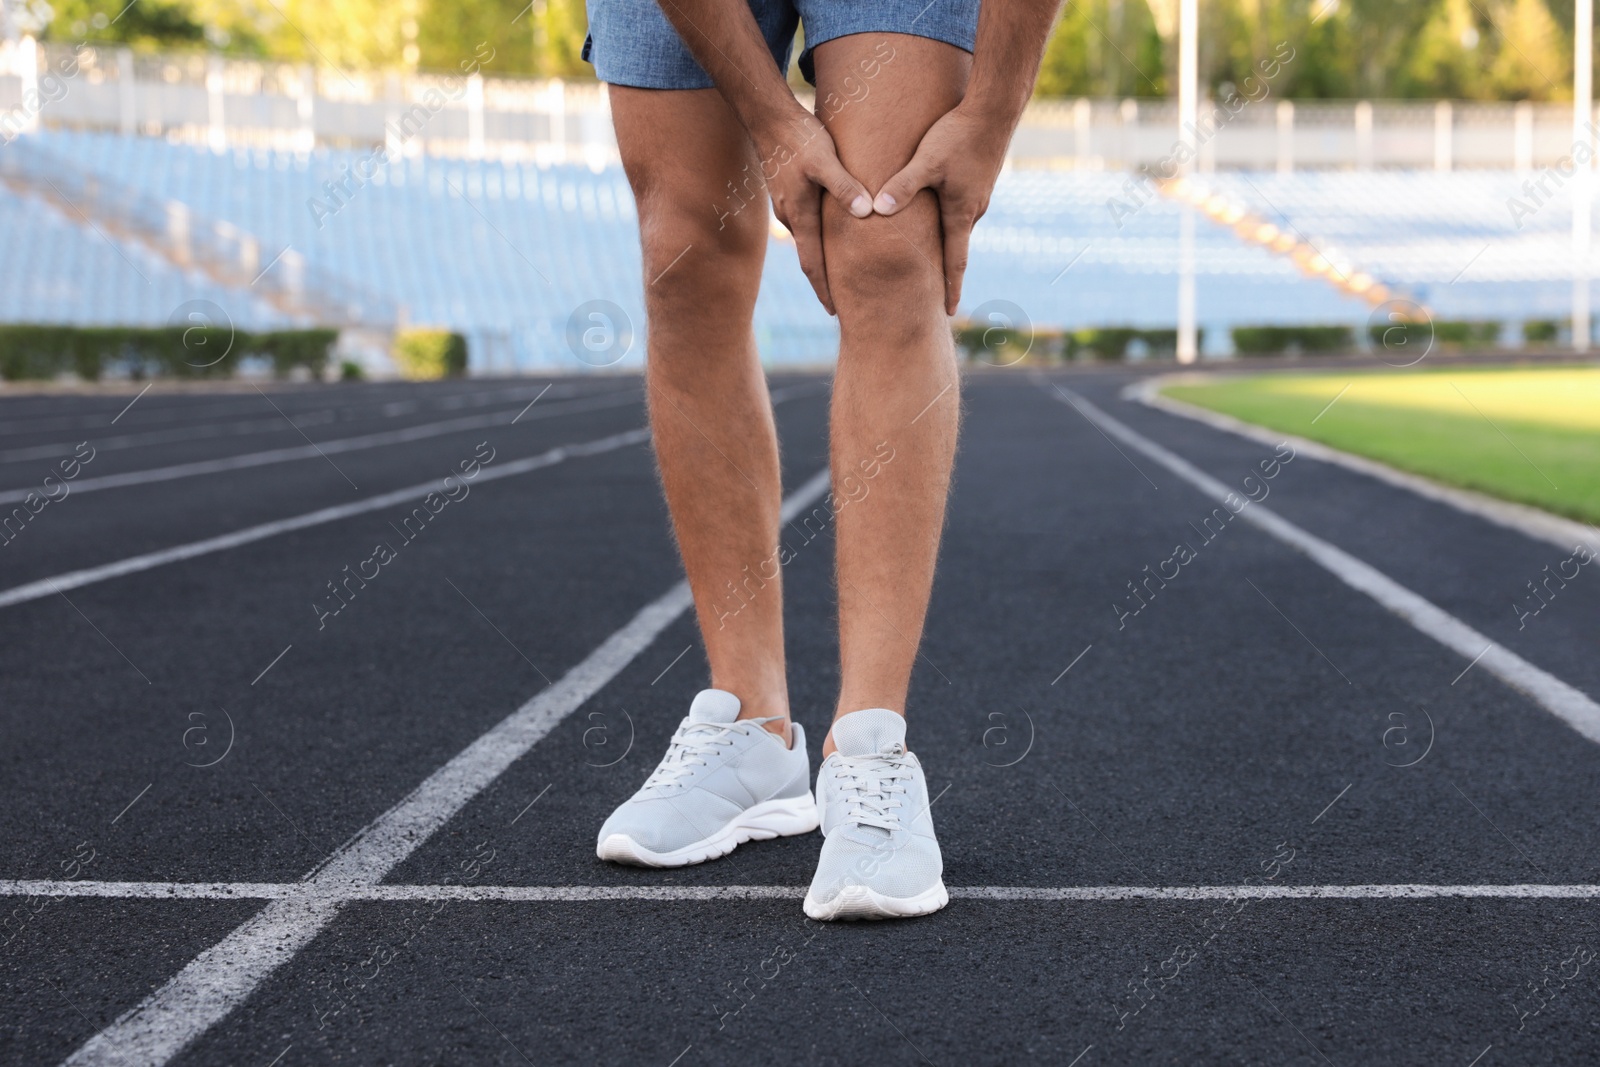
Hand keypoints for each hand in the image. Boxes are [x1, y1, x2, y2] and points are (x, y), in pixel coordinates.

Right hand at [752, 110, 872, 314]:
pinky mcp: (789, 192)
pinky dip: (818, 237)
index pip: (813, 264)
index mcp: (800, 215)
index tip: (835, 313)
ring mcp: (787, 205)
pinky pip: (806, 223)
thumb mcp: (825, 159)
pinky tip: (830, 236)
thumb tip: (866, 212)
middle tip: (842, 306)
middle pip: (811, 258)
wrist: (768, 116)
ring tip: (841, 274)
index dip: (824, 290)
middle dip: (825, 282)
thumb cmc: (799, 137)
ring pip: (809, 240)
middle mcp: (791, 216)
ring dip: (822, 258)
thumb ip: (845, 187)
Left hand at [872, 104, 1011, 314]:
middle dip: (944, 269)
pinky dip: (946, 216)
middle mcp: (973, 209)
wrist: (994, 108)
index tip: (949, 312)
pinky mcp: (977, 178)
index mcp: (961, 213)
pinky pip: (958, 205)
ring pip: (955, 223)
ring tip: (929, 253)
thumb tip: (876, 211)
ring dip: (944, 239)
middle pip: (954, 246)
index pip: (956, 262)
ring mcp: (978, 194)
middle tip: (930, 290)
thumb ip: (901, 187)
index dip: (952, 288)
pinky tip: (934, 210)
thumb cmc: (958, 134)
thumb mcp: (926, 161)